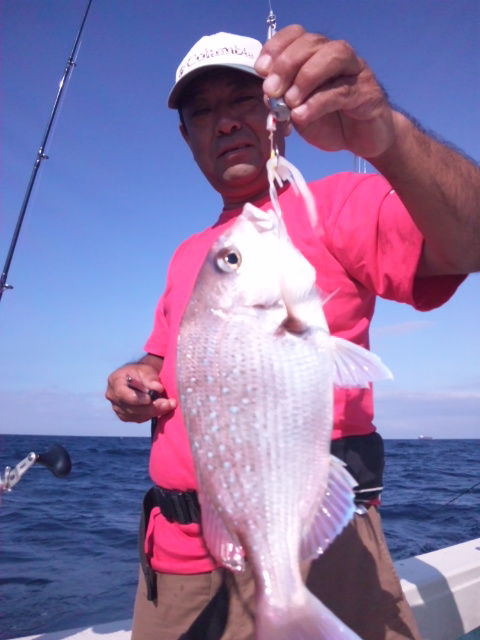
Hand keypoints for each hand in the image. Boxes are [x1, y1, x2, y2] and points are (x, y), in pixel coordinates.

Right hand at [105, 362, 175, 422]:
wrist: (139, 379)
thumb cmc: (141, 372)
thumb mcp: (146, 369)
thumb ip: (150, 378)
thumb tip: (158, 388)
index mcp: (115, 381)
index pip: (122, 393)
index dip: (136, 398)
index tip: (150, 398)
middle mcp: (113, 396)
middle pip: (131, 407)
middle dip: (152, 407)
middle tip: (169, 404)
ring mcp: (117, 408)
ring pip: (136, 415)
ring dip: (155, 412)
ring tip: (169, 405)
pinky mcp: (125, 416)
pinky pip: (139, 419)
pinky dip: (151, 415)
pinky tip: (161, 408)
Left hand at [255, 25, 394, 158]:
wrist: (362, 139)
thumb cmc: (330, 122)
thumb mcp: (298, 112)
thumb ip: (284, 101)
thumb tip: (268, 94)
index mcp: (316, 55)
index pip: (296, 35)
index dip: (276, 47)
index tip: (261, 69)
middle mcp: (337, 56)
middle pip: (312, 43)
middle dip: (286, 64)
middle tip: (271, 90)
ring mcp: (355, 71)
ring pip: (333, 56)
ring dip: (306, 77)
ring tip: (290, 102)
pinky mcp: (367, 93)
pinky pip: (342, 90)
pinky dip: (318, 103)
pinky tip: (302, 115)